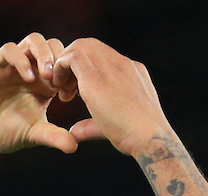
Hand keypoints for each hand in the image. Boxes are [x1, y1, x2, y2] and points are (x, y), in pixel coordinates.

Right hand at [0, 33, 77, 154]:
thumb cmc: (5, 134)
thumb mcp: (35, 135)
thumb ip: (54, 137)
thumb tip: (74, 147)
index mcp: (44, 83)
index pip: (65, 63)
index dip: (72, 73)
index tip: (72, 93)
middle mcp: (31, 70)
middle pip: (53, 45)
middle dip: (61, 60)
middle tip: (61, 83)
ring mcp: (13, 66)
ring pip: (34, 40)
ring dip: (44, 54)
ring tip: (48, 76)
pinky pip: (10, 49)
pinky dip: (22, 60)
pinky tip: (28, 79)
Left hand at [51, 39, 173, 157]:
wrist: (149, 137)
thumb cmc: (136, 137)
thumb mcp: (113, 125)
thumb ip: (91, 125)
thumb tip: (74, 132)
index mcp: (132, 72)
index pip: (103, 56)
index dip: (85, 70)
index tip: (76, 92)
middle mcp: (122, 64)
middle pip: (90, 45)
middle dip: (72, 62)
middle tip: (65, 87)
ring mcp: (111, 67)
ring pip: (80, 46)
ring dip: (65, 65)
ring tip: (60, 88)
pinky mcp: (96, 77)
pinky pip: (72, 57)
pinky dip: (60, 67)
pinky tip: (58, 87)